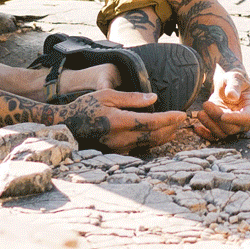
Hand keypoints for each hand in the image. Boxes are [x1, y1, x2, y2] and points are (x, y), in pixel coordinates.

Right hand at [64, 88, 189, 151]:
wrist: (66, 126)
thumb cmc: (86, 107)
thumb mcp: (107, 95)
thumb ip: (132, 98)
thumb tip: (154, 98)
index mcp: (119, 121)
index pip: (151, 122)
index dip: (169, 119)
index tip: (182, 114)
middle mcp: (120, 138)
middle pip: (154, 136)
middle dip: (171, 128)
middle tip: (182, 120)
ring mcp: (118, 148)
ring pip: (149, 144)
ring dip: (165, 136)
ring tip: (175, 128)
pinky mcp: (116, 153)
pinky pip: (140, 148)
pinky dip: (153, 142)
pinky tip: (160, 135)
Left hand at [193, 67, 249, 139]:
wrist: (227, 86)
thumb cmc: (233, 80)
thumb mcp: (235, 78)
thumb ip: (234, 86)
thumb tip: (232, 96)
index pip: (246, 118)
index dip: (234, 119)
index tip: (222, 115)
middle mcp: (244, 121)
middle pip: (232, 127)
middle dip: (217, 117)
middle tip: (206, 104)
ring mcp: (233, 126)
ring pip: (222, 133)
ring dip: (210, 125)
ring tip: (200, 113)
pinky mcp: (222, 128)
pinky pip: (214, 136)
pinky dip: (205, 134)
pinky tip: (196, 128)